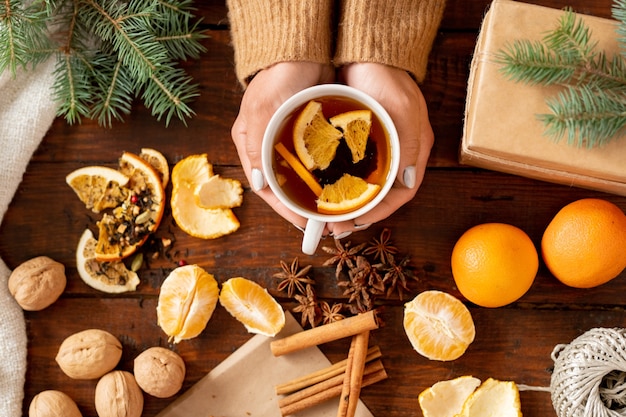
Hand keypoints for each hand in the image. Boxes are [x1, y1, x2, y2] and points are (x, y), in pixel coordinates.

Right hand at [231, 61, 334, 228]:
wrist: (303, 47)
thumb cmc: (279, 75)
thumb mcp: (264, 108)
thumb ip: (258, 145)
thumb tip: (257, 184)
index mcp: (252, 144)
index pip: (266, 188)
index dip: (286, 209)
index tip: (306, 224)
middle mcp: (268, 146)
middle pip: (285, 187)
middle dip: (304, 206)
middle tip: (327, 223)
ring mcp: (288, 140)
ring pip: (302, 177)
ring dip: (317, 194)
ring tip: (336, 209)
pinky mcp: (308, 133)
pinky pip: (317, 162)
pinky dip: (327, 175)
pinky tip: (342, 184)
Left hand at [329, 63, 433, 236]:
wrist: (366, 51)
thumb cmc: (385, 78)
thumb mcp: (400, 110)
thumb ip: (407, 146)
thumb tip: (406, 183)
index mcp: (414, 150)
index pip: (401, 194)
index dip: (379, 212)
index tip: (355, 221)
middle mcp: (400, 152)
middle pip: (383, 194)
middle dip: (360, 212)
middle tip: (335, 224)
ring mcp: (382, 146)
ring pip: (367, 185)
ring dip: (349, 201)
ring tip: (328, 213)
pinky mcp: (364, 139)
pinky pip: (354, 169)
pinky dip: (341, 182)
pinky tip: (325, 187)